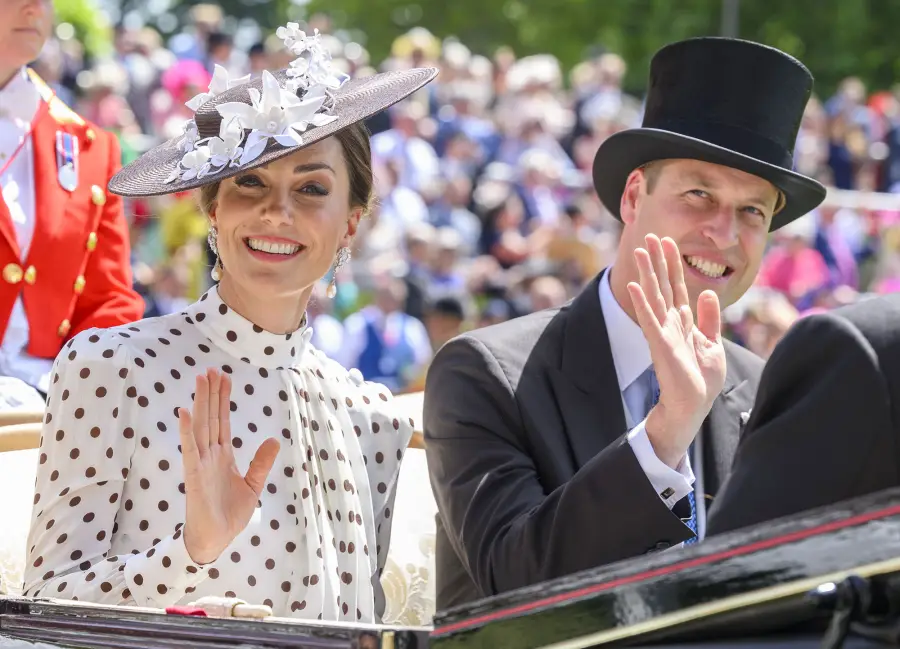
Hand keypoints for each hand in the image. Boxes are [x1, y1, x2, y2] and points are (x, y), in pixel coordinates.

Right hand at [178, 369, 279, 564]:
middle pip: (210, 418)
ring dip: (200, 403)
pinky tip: (184, 413)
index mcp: (223, 456)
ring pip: (200, 427)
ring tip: (200, 380)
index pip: (222, 421)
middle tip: (210, 369)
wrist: (215, 540)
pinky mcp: (193, 476)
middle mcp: (210, 455)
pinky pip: (189, 450)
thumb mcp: (253, 485)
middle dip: (211, 394)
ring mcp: (200, 464)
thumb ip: (261, 462)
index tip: (224, 378)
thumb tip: (274, 439)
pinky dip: (186, 432)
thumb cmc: (229, 515)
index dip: (223, 400)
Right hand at [627, 234, 726, 467]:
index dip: (673, 264)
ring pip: (654, 296)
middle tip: (650, 235)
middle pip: (663, 285)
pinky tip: (636, 285)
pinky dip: (643, 302)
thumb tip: (705, 292)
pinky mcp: (660, 344)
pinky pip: (650, 319)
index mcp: (683, 321)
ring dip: (647, 273)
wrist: (695, 404)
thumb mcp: (713, 343)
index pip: (677, 286)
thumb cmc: (702, 379)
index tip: (668, 242)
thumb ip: (709, 318)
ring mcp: (663, 332)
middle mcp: (670, 322)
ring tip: (640, 251)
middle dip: (657, 260)